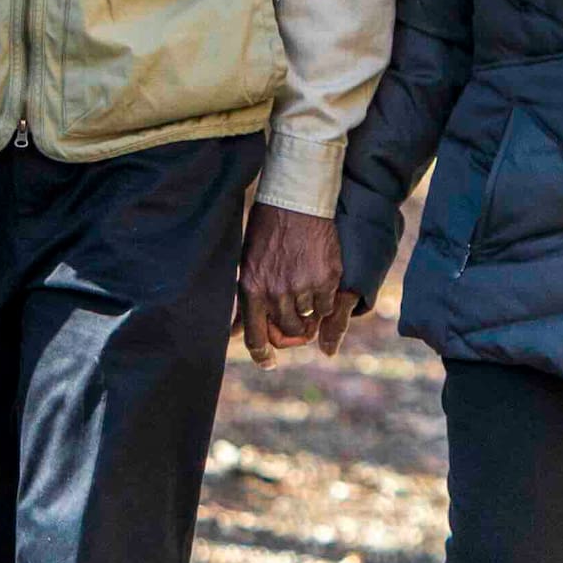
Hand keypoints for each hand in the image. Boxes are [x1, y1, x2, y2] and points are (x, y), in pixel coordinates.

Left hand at [235, 205, 351, 358]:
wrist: (295, 199)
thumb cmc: (266, 228)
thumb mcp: (247, 262)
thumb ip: (245, 299)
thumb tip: (235, 331)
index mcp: (251, 288)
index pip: (255, 336)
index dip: (262, 355)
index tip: (269, 363)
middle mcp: (275, 292)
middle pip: (286, 331)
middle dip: (291, 331)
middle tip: (296, 322)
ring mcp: (302, 286)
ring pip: (307, 319)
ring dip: (307, 314)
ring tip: (306, 293)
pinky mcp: (326, 279)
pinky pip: (327, 305)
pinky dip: (324, 300)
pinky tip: (319, 282)